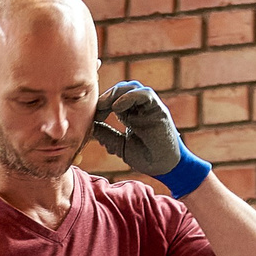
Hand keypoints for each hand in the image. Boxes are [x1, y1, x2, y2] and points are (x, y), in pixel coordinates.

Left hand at [93, 81, 211, 198]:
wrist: (165, 168)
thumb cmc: (146, 158)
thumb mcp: (120, 146)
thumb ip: (107, 135)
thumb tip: (90, 127)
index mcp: (130, 114)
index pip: (114, 97)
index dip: (102, 100)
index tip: (91, 113)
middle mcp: (140, 108)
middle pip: (122, 88)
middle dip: (106, 95)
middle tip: (96, 108)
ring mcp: (150, 107)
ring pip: (132, 87)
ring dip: (115, 93)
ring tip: (104, 105)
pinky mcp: (159, 109)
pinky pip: (145, 94)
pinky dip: (130, 96)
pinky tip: (117, 106)